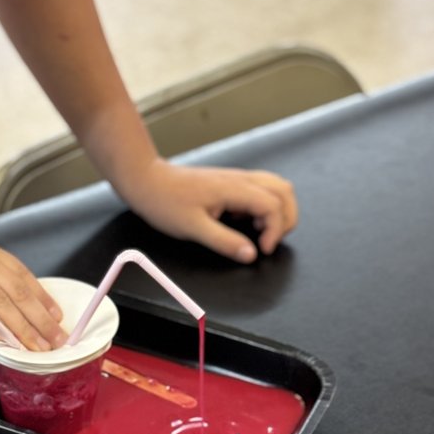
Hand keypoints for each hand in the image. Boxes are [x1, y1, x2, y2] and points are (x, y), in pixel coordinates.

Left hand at [121, 159, 297, 262]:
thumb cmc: (165, 202)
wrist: (147, 180)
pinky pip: (260, 189)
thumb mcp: (193, 228)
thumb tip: (251, 254)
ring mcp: (236, 178)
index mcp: (234, 188)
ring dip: (278, 210)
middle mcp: (240, 179)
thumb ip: (224, 242)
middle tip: (269, 241)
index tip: (262, 250)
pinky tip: (247, 222)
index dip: (276, 231)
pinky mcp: (230, 182)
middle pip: (284, 191)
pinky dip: (265, 206)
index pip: (274, 206)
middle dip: (286, 218)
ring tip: (261, 232)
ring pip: (275, 187)